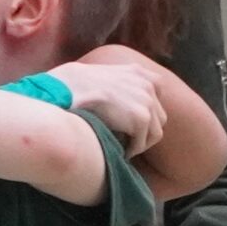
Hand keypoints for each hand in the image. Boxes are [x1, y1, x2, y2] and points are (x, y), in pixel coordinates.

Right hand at [47, 60, 165, 156]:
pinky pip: (142, 142)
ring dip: (140, 142)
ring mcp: (147, 101)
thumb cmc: (73, 85)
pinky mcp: (141, 118)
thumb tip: (118, 105)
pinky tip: (119, 152)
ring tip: (123, 148)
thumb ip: (118, 85)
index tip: (128, 124)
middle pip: (158, 117)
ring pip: (155, 132)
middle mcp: (148, 85)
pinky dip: (131, 150)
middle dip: (144, 131)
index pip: (155, 97)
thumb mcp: (103, 76)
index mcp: (140, 73)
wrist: (67, 88)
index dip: (144, 113)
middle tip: (126, 140)